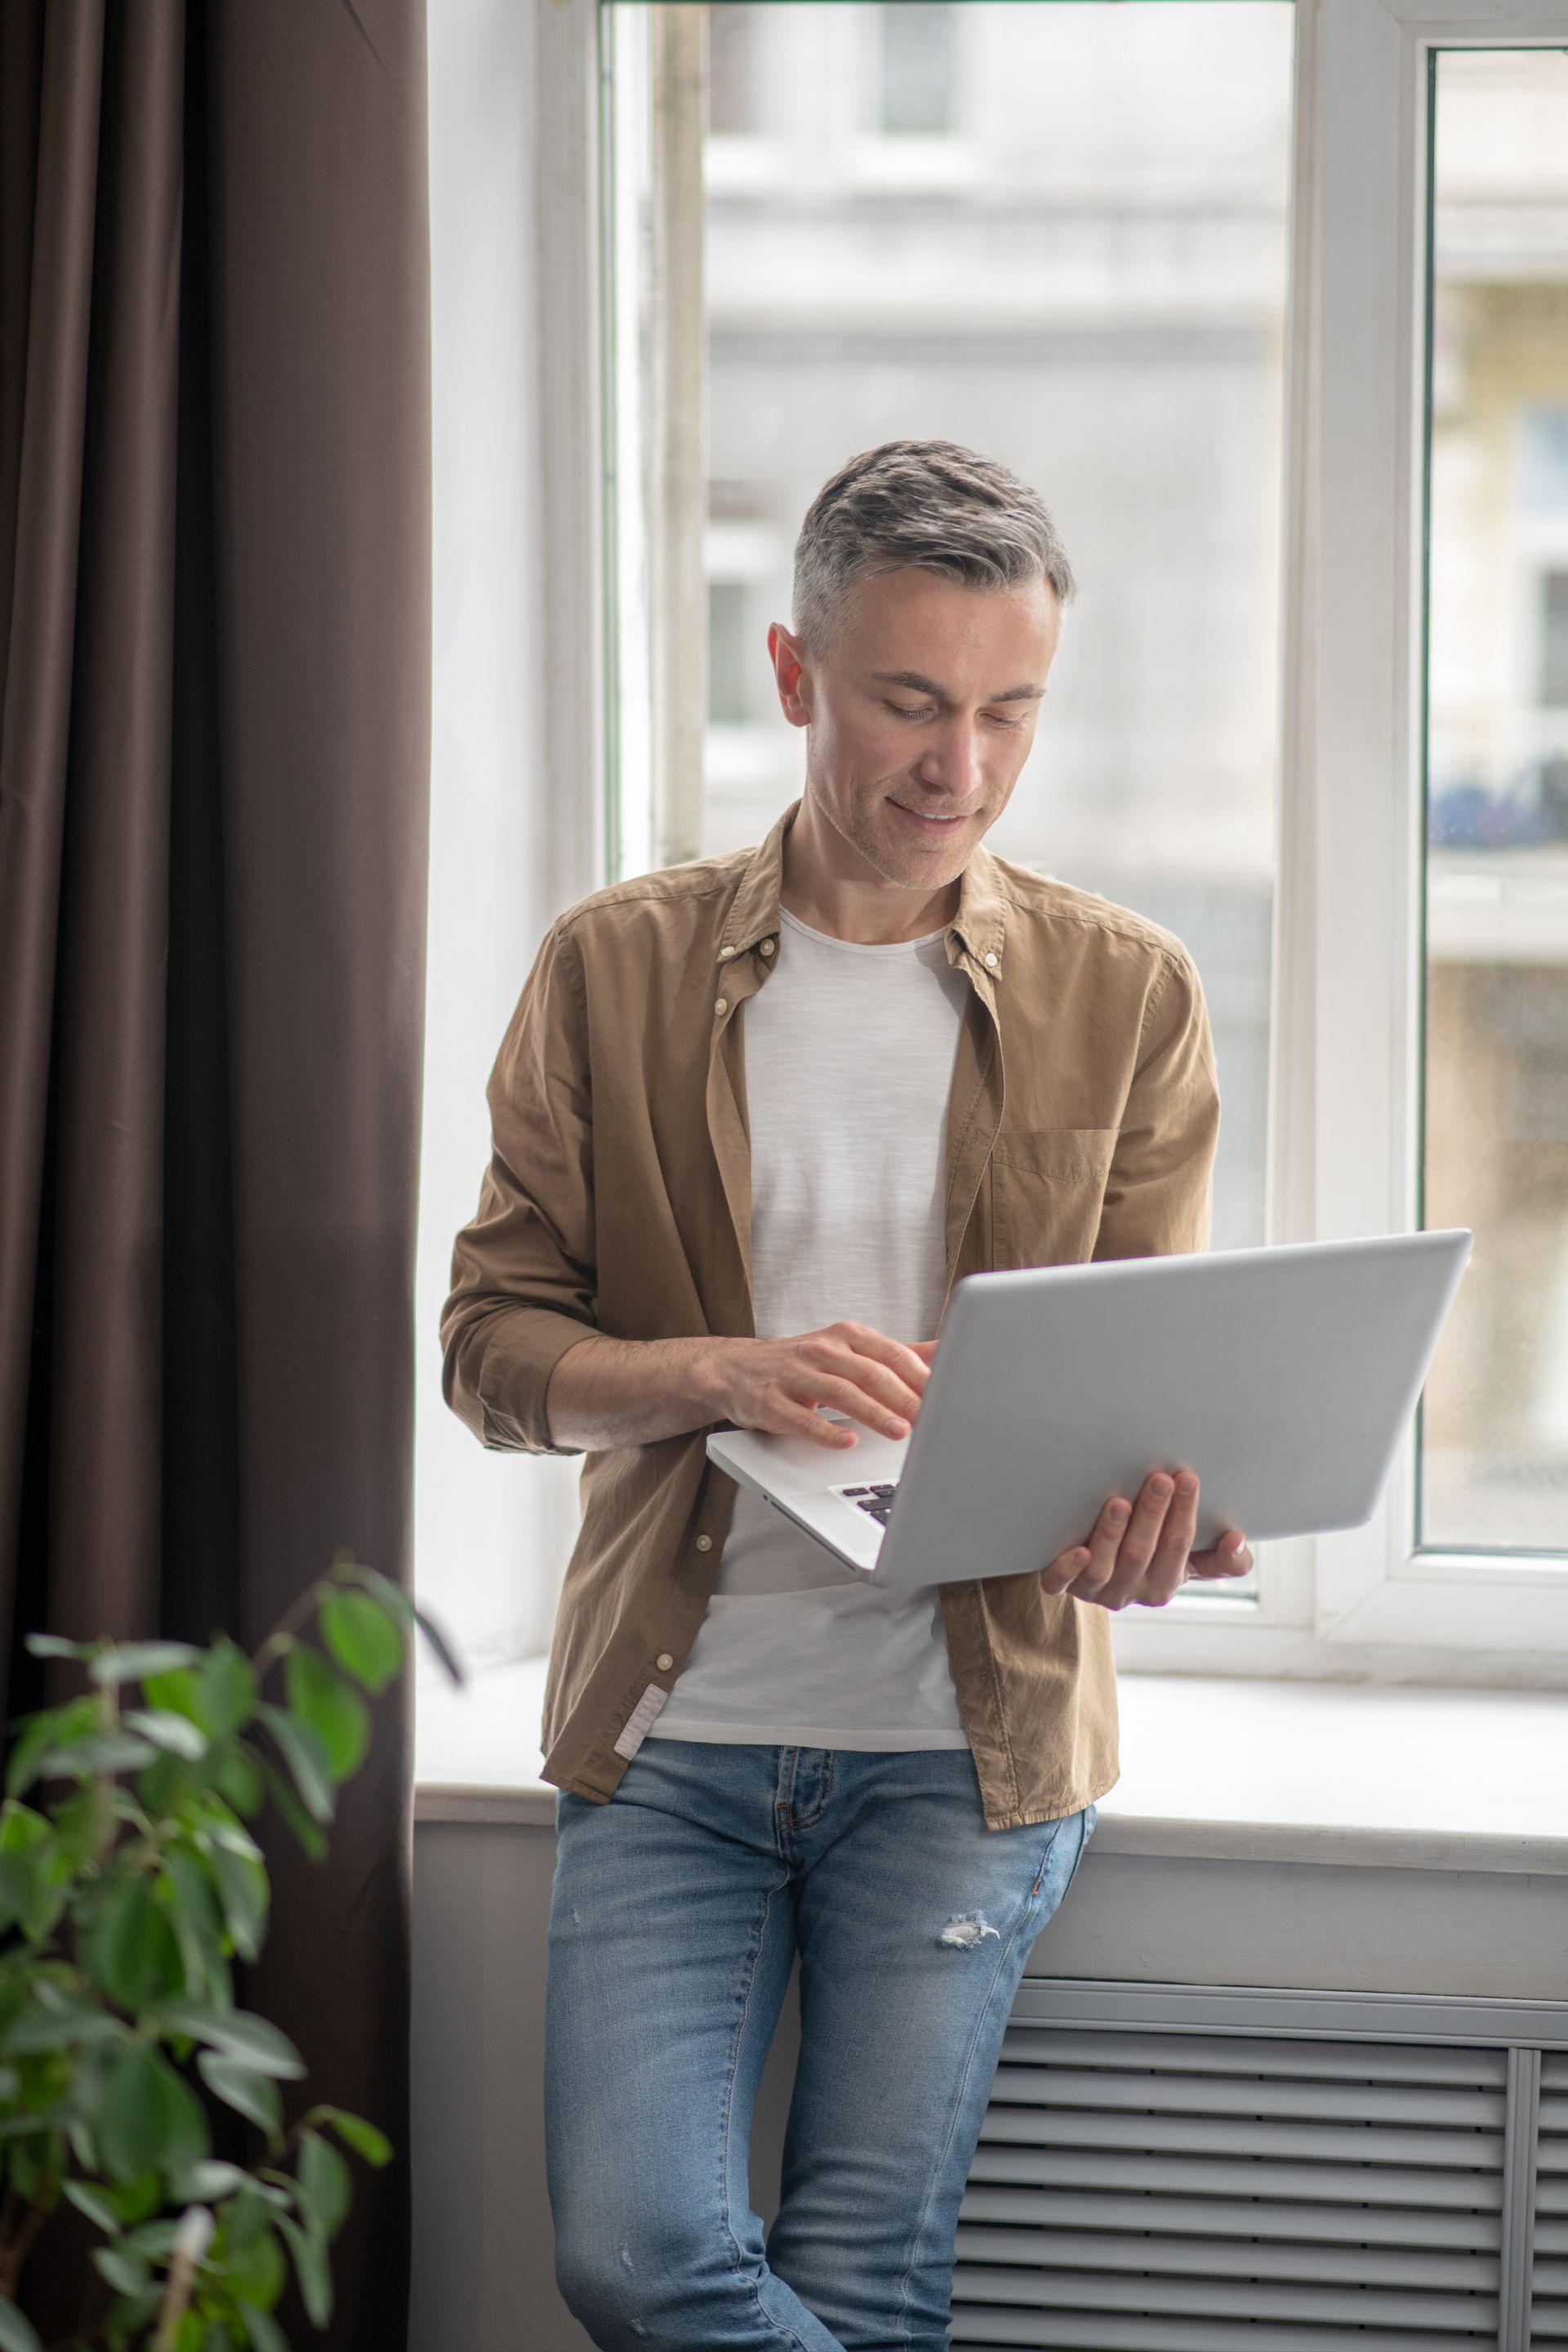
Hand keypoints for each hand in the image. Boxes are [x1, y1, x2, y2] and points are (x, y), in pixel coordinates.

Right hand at [707, 1322, 931, 1449]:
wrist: (732, 1369)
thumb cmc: (800, 1363)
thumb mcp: (848, 1350)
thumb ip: (895, 1354)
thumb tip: (944, 1352)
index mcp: (845, 1336)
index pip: (891, 1354)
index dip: (921, 1376)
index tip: (947, 1397)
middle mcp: (821, 1350)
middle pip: (871, 1373)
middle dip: (905, 1398)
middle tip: (932, 1419)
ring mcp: (793, 1374)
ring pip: (841, 1392)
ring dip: (874, 1413)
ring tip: (901, 1431)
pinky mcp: (770, 1401)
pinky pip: (801, 1418)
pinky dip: (827, 1431)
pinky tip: (848, 1441)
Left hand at [1039, 1470, 1251, 1609]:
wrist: (1094, 1573)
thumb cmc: (1149, 1557)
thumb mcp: (1188, 1562)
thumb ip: (1222, 1558)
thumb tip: (1238, 1539)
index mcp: (1161, 1585)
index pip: (1177, 1549)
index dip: (1184, 1515)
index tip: (1188, 1479)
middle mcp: (1127, 1591)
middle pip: (1141, 1554)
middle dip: (1153, 1515)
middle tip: (1159, 1479)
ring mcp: (1092, 1589)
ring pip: (1104, 1566)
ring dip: (1113, 1534)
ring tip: (1120, 1503)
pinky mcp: (1058, 1584)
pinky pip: (1059, 1583)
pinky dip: (1068, 1568)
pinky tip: (1079, 1550)